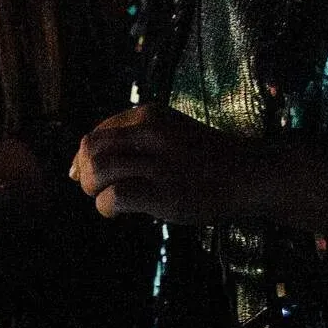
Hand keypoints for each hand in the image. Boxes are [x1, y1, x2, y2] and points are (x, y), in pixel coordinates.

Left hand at [70, 105, 254, 224]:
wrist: (250, 174)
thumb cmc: (206, 158)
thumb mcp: (169, 132)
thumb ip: (131, 140)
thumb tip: (77, 169)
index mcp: (149, 116)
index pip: (97, 132)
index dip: (83, 156)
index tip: (85, 174)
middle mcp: (151, 134)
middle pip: (90, 149)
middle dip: (84, 172)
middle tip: (97, 188)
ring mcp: (159, 163)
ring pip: (98, 171)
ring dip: (93, 190)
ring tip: (108, 199)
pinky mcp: (165, 193)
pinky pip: (115, 197)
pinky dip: (107, 207)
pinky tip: (118, 211)